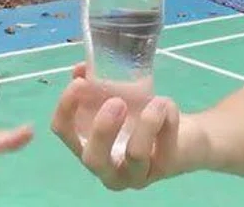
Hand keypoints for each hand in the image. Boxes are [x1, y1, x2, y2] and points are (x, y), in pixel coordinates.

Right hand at [51, 63, 205, 190]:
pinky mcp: (164, 169)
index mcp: (87, 146)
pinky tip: (167, 104)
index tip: (78, 83)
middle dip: (102, 129)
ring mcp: (136, 174)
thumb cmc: (139, 115)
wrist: (180, 135)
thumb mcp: (117, 96)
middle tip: (117, 101)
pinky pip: (165, 145)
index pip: (63, 132)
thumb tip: (82, 69)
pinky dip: (168, 118)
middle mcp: (107, 168)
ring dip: (147, 121)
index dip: (65, 108)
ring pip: (135, 155)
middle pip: (92, 159)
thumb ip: (95, 84)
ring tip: (157, 101)